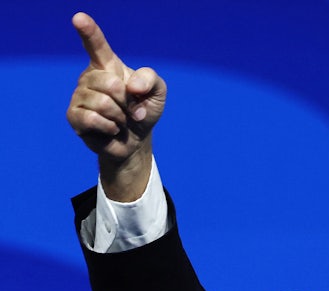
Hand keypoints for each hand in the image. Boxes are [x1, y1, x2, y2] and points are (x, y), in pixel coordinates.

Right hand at [66, 12, 166, 200]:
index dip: (88, 31)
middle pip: (110, 84)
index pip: (96, 45)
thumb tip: (131, 86)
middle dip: (127, 102)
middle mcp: (90, 77)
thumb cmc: (143, 110)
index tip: (79, 18)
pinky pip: (93, 119)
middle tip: (128, 109)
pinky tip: (111, 129)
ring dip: (120, 117)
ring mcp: (79, 96)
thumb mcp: (158, 93)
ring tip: (119, 120)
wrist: (136, 139)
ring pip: (103, 103)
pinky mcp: (74, 116)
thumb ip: (150, 79)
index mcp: (107, 65)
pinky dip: (110, 127)